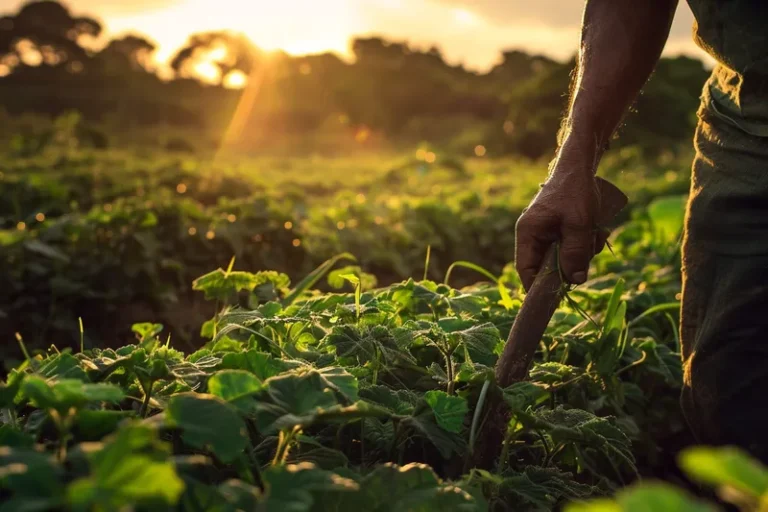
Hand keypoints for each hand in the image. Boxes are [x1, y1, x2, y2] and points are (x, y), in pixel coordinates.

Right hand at [514, 169, 607, 290]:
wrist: (581, 168)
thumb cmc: (575, 192)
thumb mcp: (578, 224)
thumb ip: (575, 253)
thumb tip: (575, 281)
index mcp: (528, 233)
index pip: (525, 269)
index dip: (537, 286)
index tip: (556, 297)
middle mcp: (534, 236)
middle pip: (548, 266)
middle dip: (571, 264)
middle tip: (589, 251)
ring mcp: (547, 234)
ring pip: (564, 259)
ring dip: (583, 253)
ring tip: (596, 234)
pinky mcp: (560, 232)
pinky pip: (572, 248)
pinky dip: (586, 244)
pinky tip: (596, 230)